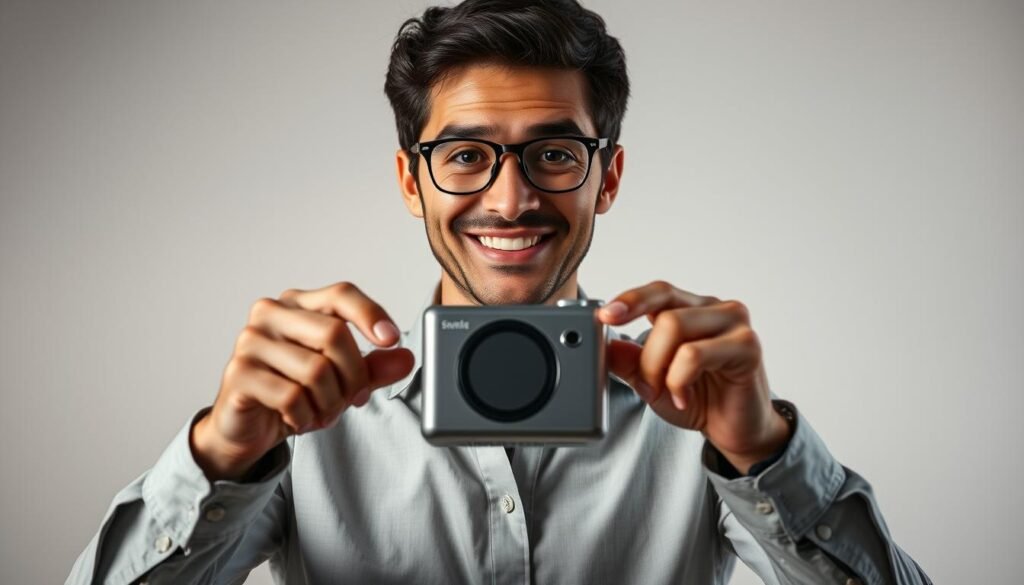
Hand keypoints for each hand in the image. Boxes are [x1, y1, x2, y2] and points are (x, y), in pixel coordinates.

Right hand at [191, 282, 414, 480]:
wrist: (247, 427)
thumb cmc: (292, 392)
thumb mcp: (341, 380)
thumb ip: (373, 368)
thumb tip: (405, 358)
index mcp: (298, 304)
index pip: (341, 294)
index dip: (371, 314)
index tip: (391, 340)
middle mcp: (271, 314)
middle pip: (334, 334)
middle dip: (354, 375)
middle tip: (355, 398)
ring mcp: (251, 341)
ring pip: (316, 370)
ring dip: (330, 402)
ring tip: (324, 412)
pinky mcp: (239, 373)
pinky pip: (292, 396)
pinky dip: (306, 416)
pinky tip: (300, 419)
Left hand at [598, 281, 790, 473]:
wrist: (736, 431)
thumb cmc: (700, 401)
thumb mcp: (653, 383)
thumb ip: (630, 362)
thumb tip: (606, 346)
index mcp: (691, 309)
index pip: (659, 291)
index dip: (631, 300)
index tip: (604, 316)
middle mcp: (715, 310)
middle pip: (664, 314)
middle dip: (646, 357)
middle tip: (647, 385)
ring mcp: (734, 324)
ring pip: (676, 327)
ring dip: (660, 368)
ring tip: (668, 393)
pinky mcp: (747, 346)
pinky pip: (694, 354)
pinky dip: (678, 380)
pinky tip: (684, 398)